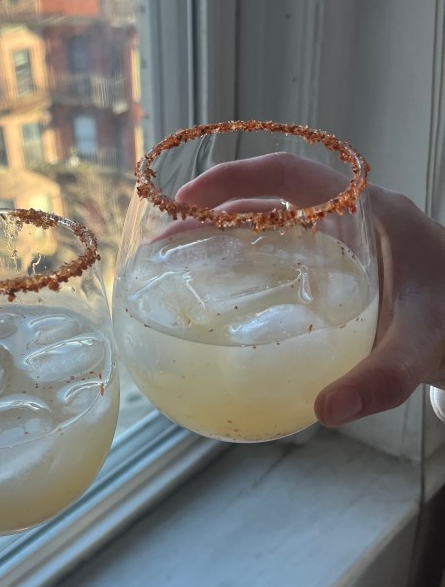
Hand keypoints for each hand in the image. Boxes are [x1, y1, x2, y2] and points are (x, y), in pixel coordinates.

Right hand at [175, 153, 444, 425]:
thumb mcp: (422, 343)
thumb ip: (380, 379)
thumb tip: (326, 411)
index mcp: (366, 212)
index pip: (288, 175)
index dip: (233, 180)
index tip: (187, 201)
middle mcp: (349, 220)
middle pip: (268, 200)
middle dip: (212, 213)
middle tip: (167, 241)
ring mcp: (343, 244)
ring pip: (273, 228)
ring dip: (225, 240)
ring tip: (179, 266)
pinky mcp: (340, 272)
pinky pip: (285, 257)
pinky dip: (250, 269)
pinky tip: (227, 303)